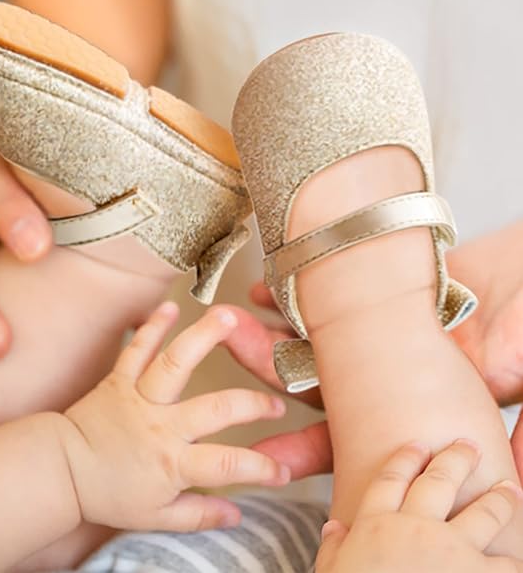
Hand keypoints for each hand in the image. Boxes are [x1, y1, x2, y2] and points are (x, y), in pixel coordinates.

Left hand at [61, 303, 289, 530]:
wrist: (61, 471)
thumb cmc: (109, 494)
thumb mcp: (156, 517)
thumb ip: (199, 515)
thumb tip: (238, 515)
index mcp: (171, 463)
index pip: (226, 465)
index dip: (260, 469)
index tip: (283, 472)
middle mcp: (160, 426)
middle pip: (214, 408)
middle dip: (252, 404)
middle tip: (277, 402)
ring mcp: (139, 397)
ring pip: (175, 364)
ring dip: (202, 338)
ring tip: (228, 317)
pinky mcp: (120, 378)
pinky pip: (136, 348)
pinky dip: (153, 326)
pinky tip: (172, 306)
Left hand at [244, 219, 522, 479]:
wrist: (517, 268)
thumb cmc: (522, 310)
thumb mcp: (520, 334)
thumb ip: (512, 354)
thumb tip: (505, 371)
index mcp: (413, 403)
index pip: (354, 437)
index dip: (310, 452)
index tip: (268, 458)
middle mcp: (382, 377)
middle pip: (314, 384)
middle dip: (268, 367)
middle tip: (234, 346)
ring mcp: (369, 339)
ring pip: (306, 344)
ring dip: (269, 332)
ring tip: (236, 316)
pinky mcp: (363, 303)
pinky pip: (316, 307)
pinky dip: (289, 299)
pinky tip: (267, 289)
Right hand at [316, 441, 522, 572]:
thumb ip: (334, 549)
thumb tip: (332, 528)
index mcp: (376, 525)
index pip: (391, 479)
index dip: (406, 458)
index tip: (417, 445)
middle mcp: (415, 527)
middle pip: (438, 481)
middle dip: (456, 459)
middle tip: (468, 446)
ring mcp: (452, 550)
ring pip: (482, 512)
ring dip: (500, 499)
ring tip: (510, 489)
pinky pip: (507, 563)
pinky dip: (512, 560)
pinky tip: (516, 557)